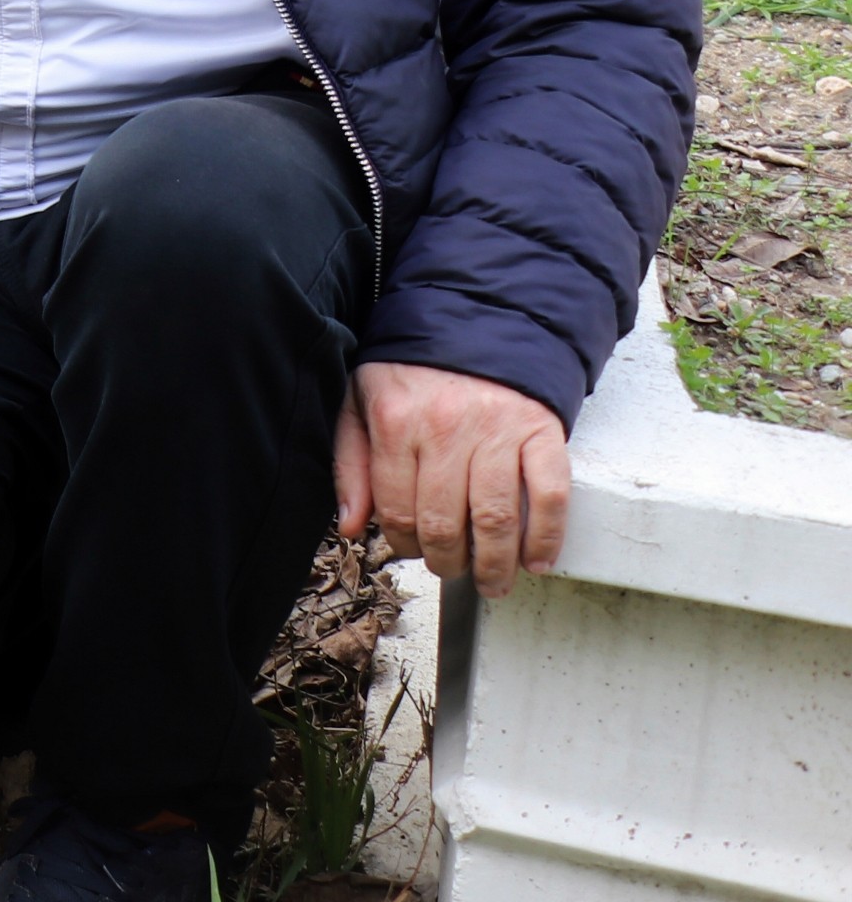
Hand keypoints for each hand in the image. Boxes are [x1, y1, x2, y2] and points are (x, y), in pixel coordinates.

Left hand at [335, 359, 569, 594]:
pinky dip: (547, 535)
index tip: (411, 552)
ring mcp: (498, 431)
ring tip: (492, 582)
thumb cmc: (412, 368)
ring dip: (495, 563)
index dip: (403, 543)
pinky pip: (550, 494)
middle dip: (447, 561)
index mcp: (396, 423)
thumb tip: (350, 526)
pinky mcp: (541, 430)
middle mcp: (446, 428)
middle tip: (451, 571)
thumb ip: (350, 463)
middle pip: (445, 521)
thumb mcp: (360, 401)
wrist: (477, 319)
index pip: (396, 509)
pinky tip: (537, 560)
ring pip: (496, 518)